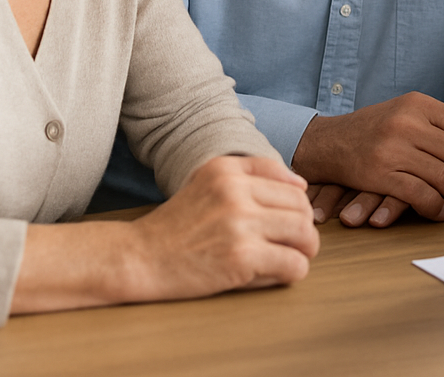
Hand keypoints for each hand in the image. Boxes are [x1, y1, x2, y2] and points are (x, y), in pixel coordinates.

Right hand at [127, 156, 319, 298]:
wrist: (137, 259)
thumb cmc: (176, 226)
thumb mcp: (206, 182)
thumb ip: (250, 175)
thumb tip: (301, 184)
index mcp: (228, 169)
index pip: (289, 179)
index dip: (299, 202)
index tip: (292, 218)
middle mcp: (235, 190)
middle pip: (300, 206)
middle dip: (305, 227)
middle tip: (298, 243)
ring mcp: (239, 224)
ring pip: (303, 233)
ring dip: (306, 249)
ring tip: (295, 257)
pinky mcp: (241, 258)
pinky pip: (292, 264)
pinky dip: (294, 271)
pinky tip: (281, 274)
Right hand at [291, 92, 443, 224]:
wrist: (327, 142)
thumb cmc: (373, 129)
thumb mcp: (405, 111)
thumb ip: (438, 123)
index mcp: (419, 104)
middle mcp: (408, 122)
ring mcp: (393, 147)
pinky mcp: (379, 173)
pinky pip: (421, 195)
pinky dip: (436, 208)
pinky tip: (439, 213)